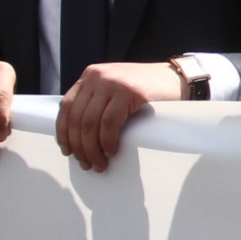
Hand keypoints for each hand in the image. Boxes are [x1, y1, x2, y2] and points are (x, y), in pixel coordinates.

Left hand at [56, 61, 181, 171]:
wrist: (176, 78)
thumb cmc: (147, 90)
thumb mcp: (115, 90)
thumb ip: (97, 102)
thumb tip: (79, 135)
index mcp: (90, 76)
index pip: (66, 107)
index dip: (64, 132)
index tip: (68, 151)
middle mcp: (97, 76)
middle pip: (77, 118)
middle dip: (79, 146)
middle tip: (87, 164)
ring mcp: (112, 82)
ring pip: (90, 123)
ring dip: (92, 149)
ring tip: (99, 164)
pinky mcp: (128, 91)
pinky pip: (109, 123)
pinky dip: (107, 142)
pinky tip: (111, 151)